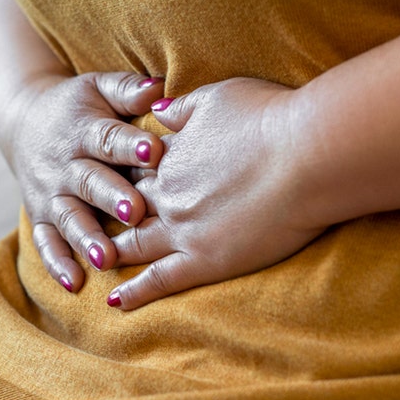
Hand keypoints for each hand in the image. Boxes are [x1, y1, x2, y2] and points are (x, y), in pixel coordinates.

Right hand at [0, 71, 166, 292]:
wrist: (24, 122)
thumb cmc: (79, 107)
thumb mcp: (98, 87)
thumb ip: (127, 90)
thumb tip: (157, 89)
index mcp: (84, 129)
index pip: (108, 138)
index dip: (130, 145)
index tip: (154, 153)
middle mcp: (65, 165)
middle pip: (88, 182)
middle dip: (110, 197)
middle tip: (134, 212)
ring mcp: (50, 194)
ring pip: (68, 217)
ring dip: (85, 238)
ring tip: (105, 258)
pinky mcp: (40, 217)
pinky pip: (46, 242)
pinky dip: (57, 263)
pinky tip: (74, 283)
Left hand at [110, 78, 327, 309]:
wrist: (308, 153)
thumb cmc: (271, 118)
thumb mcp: (218, 97)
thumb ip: (183, 109)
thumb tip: (157, 111)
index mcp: (170, 156)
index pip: (137, 169)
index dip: (126, 177)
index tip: (116, 181)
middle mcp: (167, 194)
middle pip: (127, 208)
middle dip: (110, 217)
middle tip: (91, 227)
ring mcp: (182, 230)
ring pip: (134, 246)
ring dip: (113, 254)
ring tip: (95, 264)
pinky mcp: (204, 261)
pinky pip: (159, 281)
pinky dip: (135, 292)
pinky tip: (115, 302)